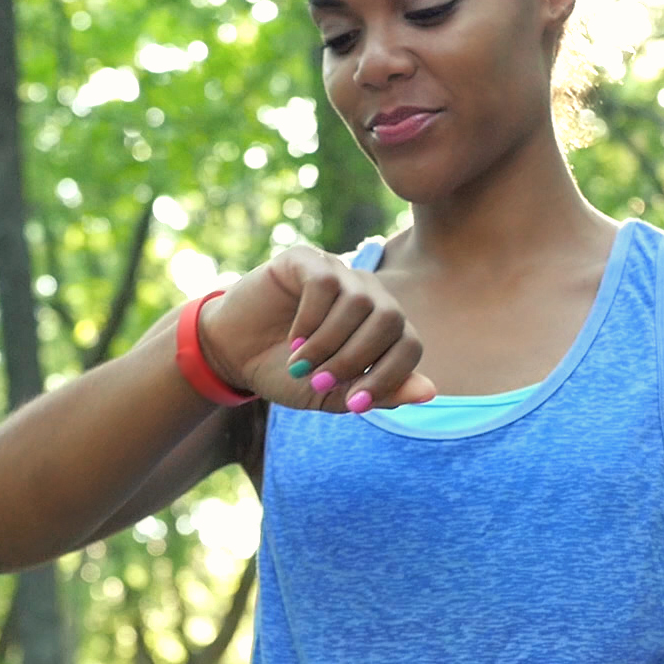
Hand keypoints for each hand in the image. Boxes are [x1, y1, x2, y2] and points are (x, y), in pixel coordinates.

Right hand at [196, 245, 435, 412]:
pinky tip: (293, 339)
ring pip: (358, 302)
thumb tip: (429, 392)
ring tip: (300, 363)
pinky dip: (310, 320)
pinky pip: (324, 285)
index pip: (409, 345)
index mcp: (381, 327)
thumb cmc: (287, 373)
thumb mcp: (332, 394)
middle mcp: (368, 294)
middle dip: (356, 359)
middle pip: (390, 319)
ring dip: (329, 342)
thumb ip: (378, 393)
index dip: (389, 377)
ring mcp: (339, 272)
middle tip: (320, 381)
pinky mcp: (308, 260)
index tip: (354, 403)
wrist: (234, 354)